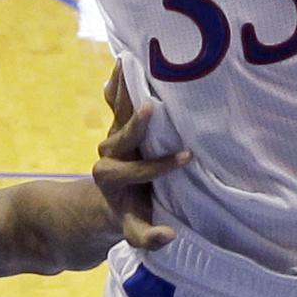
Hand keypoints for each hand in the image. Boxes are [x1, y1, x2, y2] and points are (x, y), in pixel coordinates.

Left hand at [94, 69, 188, 250]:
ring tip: (131, 65)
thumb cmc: (131, 217)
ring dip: (125, 91)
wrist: (110, 203)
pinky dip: (119, 83)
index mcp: (114, 181)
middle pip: (121, 138)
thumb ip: (148, 235)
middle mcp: (109, 157)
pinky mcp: (116, 125)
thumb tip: (171, 237)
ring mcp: (112, 138)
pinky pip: (116, 102)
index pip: (138, 172)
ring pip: (117, 113)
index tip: (188, 157)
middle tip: (151, 107)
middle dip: (136, 125)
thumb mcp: (135, 231)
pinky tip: (123, 60)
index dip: (160, 166)